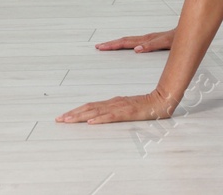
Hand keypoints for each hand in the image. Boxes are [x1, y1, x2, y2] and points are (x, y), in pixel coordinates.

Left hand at [56, 90, 175, 124]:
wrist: (163, 100)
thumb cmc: (148, 105)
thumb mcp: (128, 108)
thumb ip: (116, 111)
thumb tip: (101, 116)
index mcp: (114, 101)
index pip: (90, 106)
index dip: (76, 111)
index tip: (63, 116)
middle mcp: (114, 102)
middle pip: (89, 107)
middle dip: (72, 113)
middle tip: (59, 119)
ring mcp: (121, 106)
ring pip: (96, 111)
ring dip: (80, 115)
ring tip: (68, 120)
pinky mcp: (128, 112)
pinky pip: (111, 116)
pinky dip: (100, 118)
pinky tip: (91, 122)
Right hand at [95, 29, 174, 52]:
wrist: (188, 32)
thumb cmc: (178, 38)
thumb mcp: (166, 43)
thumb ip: (152, 45)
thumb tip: (137, 49)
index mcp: (146, 40)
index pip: (126, 42)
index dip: (113, 45)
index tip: (101, 47)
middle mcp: (146, 38)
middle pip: (125, 40)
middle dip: (111, 44)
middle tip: (98, 46)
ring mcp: (148, 38)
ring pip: (129, 40)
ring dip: (117, 43)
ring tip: (106, 45)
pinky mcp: (151, 40)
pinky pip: (135, 41)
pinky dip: (126, 43)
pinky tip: (125, 46)